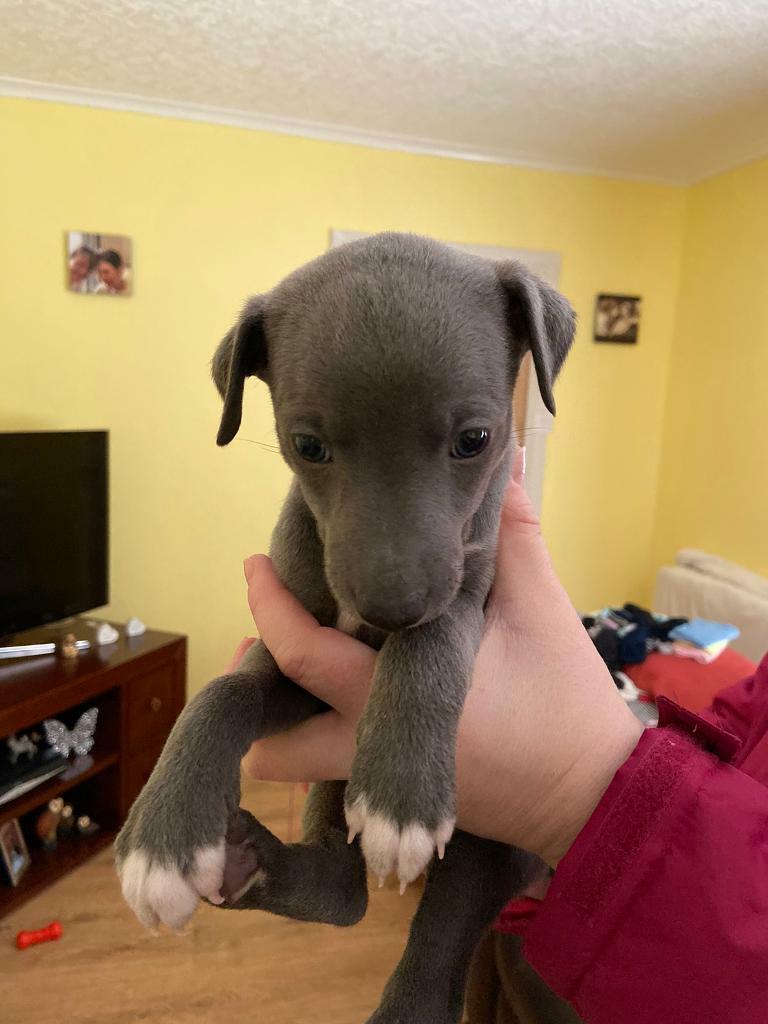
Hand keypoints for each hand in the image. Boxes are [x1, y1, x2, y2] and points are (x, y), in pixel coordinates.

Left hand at [238, 452, 642, 866]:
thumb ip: (515, 533)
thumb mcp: (541, 607)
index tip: (253, 563)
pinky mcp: (401, 790)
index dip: (269, 605)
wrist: (594, 794)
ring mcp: (385, 777)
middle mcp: (378, 740)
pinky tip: (321, 705)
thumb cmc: (564, 700)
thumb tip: (510, 462)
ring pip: (298, 763)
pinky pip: (329, 773)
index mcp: (405, 687)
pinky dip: (311, 741)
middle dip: (252, 685)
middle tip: (246, 639)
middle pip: (280, 731)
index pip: (307, 649)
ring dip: (276, 726)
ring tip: (274, 677)